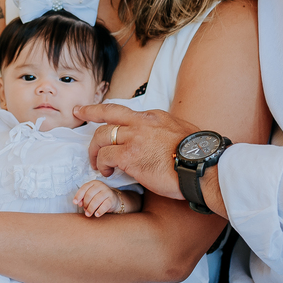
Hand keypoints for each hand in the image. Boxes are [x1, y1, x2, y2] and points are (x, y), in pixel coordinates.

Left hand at [73, 180, 121, 216]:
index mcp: (93, 183)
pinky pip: (105, 205)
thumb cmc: (99, 198)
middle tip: (85, 210)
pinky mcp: (112, 199)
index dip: (78, 196)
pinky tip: (96, 215)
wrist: (113, 200)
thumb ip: (83, 198)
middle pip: (89, 194)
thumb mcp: (91, 196)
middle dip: (85, 204)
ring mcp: (107, 191)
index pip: (84, 188)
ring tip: (88, 214)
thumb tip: (79, 203)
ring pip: (96, 200)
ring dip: (91, 208)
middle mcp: (100, 185)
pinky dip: (100, 210)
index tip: (75, 203)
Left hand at [75, 104, 199, 199]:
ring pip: (101, 136)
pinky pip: (105, 157)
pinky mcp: (129, 155)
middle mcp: (142, 123)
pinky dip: (102, 164)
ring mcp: (134, 138)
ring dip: (95, 151)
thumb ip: (166, 131)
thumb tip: (162, 139)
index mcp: (154, 116)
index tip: (92, 109)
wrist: (203, 167)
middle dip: (89, 114)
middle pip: (108, 115)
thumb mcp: (182, 132)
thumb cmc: (198, 157)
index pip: (124, 111)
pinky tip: (107, 173)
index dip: (105, 110)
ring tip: (97, 164)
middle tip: (78, 115)